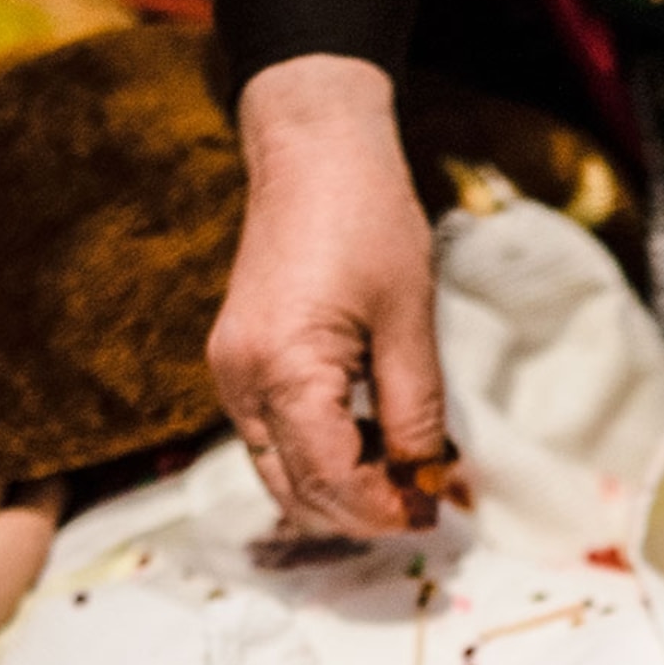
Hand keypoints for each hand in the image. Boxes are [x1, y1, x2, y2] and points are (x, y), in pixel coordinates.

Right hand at [217, 54, 443, 536]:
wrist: (312, 150)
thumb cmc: (368, 220)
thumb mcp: (409, 320)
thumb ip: (415, 412)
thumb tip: (428, 480)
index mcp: (283, 370)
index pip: (329, 481)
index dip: (382, 510)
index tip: (432, 513)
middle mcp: (240, 382)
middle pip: (295, 493)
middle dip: (359, 514)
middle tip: (423, 506)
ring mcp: (231, 375)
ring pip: (279, 474)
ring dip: (338, 492)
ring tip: (401, 476)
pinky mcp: (237, 365)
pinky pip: (272, 441)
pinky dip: (317, 460)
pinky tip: (366, 442)